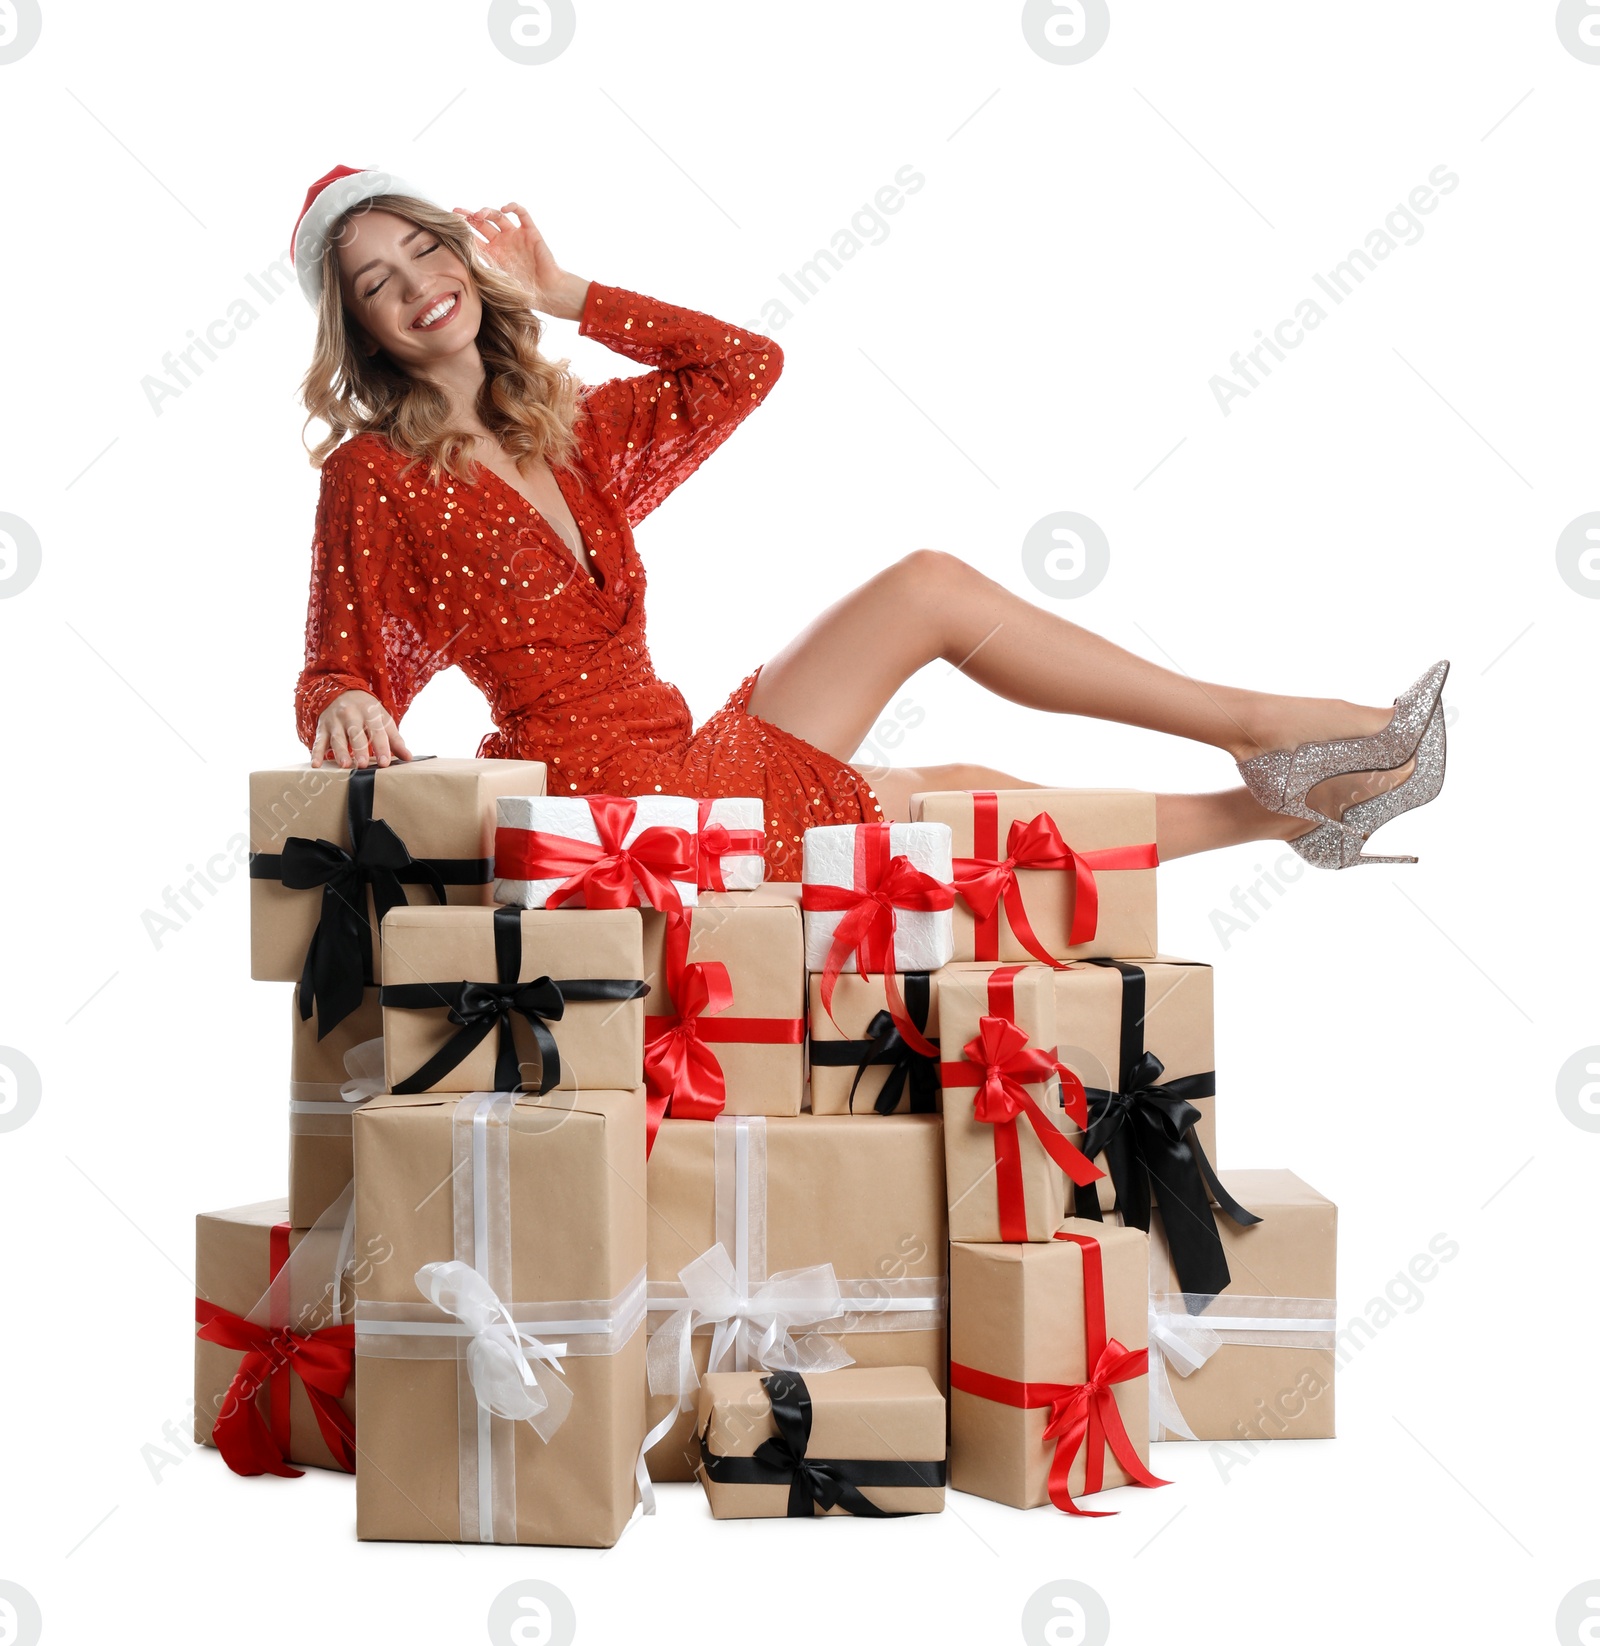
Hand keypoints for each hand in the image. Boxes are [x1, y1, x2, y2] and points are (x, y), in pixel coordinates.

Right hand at [312, 690, 413, 768]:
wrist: (342, 691)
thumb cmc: (367, 711)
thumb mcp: (383, 719)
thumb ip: (395, 739)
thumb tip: (408, 758)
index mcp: (370, 713)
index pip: (377, 731)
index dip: (381, 747)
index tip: (385, 763)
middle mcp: (351, 715)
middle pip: (356, 734)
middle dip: (359, 750)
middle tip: (363, 765)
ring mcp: (335, 721)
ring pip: (337, 738)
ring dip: (340, 752)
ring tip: (345, 765)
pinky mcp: (322, 728)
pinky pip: (318, 741)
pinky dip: (316, 753)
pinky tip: (316, 765)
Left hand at [452, 202, 582, 316]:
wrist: (548, 292)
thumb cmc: (524, 292)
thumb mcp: (497, 282)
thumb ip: (481, 272)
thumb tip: (457, 267)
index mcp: (493, 254)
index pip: (474, 237)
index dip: (463, 230)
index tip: (450, 225)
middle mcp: (502, 242)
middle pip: (482, 223)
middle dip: (469, 217)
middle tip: (457, 213)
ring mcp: (516, 235)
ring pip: (498, 216)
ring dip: (487, 211)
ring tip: (479, 215)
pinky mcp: (530, 231)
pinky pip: (521, 213)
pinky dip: (513, 207)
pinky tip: (504, 208)